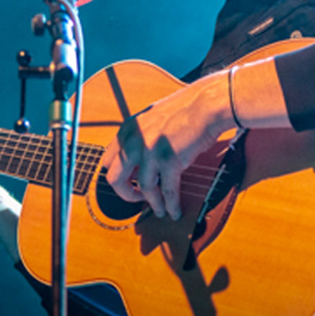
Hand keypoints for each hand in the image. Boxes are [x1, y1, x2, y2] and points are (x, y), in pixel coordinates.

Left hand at [101, 71, 233, 220]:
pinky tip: (174, 210)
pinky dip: (170, 204)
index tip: (128, 183)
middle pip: (115, 179)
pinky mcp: (169, 160)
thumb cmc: (185, 110)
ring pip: (143, 189)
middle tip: (137, 199)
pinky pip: (166, 191)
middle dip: (125, 194)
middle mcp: (134, 141)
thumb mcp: (151, 120)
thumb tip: (137, 164)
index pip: (108, 161)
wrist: (206, 105)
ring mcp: (151, 151)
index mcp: (128, 130)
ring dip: (152, 204)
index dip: (117, 176)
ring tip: (160, 211)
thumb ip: (139, 139)